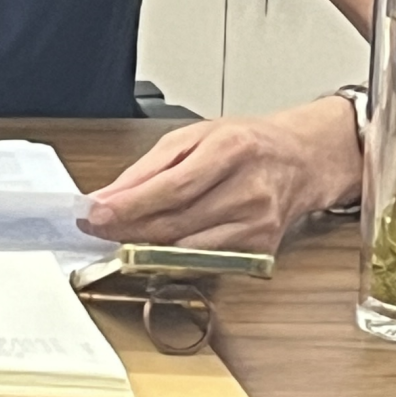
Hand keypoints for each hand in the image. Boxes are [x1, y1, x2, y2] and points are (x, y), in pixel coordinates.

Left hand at [79, 100, 360, 252]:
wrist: (299, 160)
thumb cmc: (247, 143)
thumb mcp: (194, 136)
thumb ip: (150, 167)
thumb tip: (110, 195)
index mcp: (231, 150)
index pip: (170, 188)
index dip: (128, 206)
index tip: (95, 213)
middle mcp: (248, 190)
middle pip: (175, 223)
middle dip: (127, 229)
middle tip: (96, 228)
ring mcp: (257, 225)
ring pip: (186, 249)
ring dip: (145, 247)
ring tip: (121, 235)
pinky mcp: (260, 250)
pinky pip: (205, 260)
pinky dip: (175, 255)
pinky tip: (158, 245)